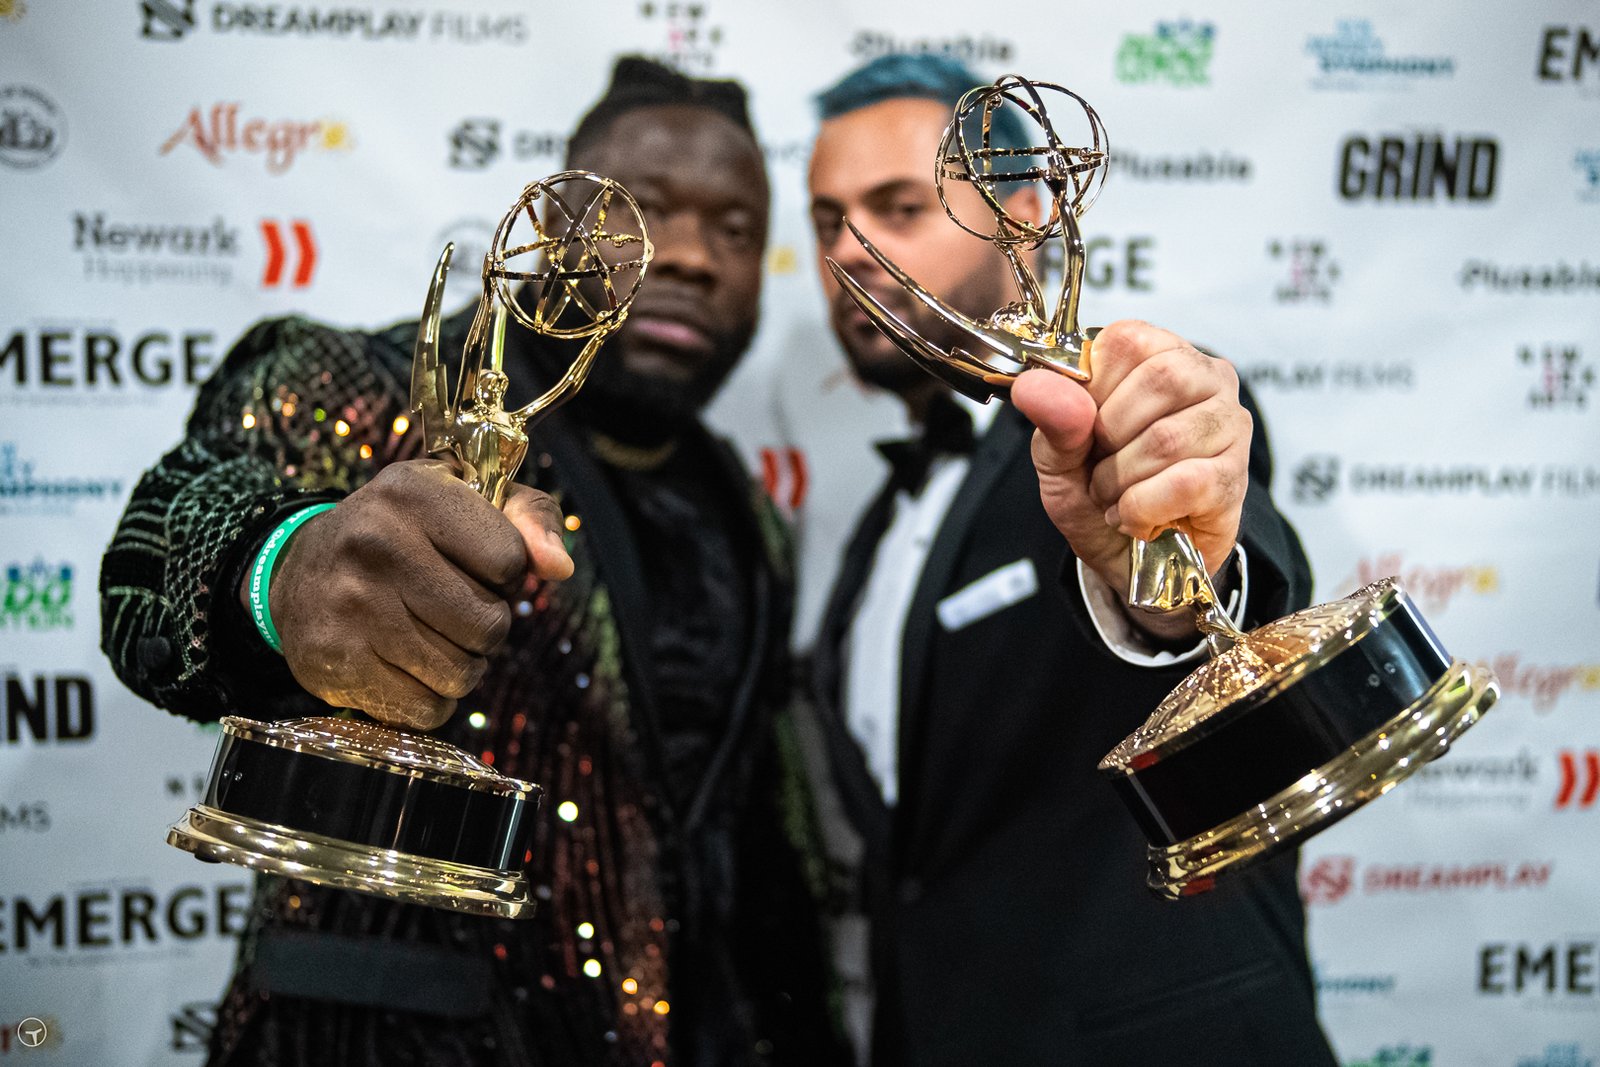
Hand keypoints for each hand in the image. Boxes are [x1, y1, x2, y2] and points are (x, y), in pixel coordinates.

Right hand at [248, 459, 573, 729]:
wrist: (299, 566)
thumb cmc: (407, 530)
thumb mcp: (466, 497)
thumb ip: (529, 518)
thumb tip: (560, 568)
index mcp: (414, 492)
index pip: (510, 561)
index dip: (508, 574)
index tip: (477, 566)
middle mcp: (375, 543)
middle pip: (489, 625)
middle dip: (487, 627)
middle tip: (455, 610)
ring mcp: (349, 604)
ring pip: (461, 673)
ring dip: (461, 666)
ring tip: (431, 636)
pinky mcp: (332, 659)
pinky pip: (425, 710)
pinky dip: (430, 700)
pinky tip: (407, 666)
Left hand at [1010, 320, 1250, 637]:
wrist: (1124, 559)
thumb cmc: (1097, 491)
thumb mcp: (1058, 455)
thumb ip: (1049, 418)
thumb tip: (1034, 387)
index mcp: (1159, 354)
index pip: (1129, 341)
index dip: (1093, 389)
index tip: (1082, 427)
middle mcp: (1207, 378)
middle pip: (1160, 380)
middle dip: (1109, 435)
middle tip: (1098, 468)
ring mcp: (1228, 426)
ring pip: (1168, 438)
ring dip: (1121, 479)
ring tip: (1113, 496)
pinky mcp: (1233, 478)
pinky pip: (1185, 483)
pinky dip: (1142, 508)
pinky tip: (1134, 517)